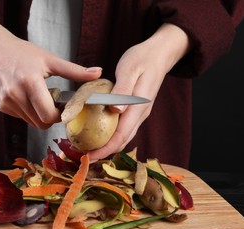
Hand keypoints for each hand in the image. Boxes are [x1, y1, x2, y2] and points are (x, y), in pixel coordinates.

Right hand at [0, 0, 101, 128]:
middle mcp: (15, 94)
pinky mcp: (1, 105)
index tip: (63, 107)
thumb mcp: (49, 59)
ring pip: (31, 122)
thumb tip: (97, 72)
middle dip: (51, 117)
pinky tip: (26, 96)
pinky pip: (21, 116)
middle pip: (41, 123)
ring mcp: (6, 102)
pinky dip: (28, 111)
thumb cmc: (21, 52)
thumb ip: (74, 70)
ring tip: (39, 96)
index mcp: (30, 82)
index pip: (48, 116)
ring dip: (39, 114)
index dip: (60, 116)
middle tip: (53, 102)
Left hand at [88, 23, 190, 160]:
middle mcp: (140, 114)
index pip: (122, 135)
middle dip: (104, 152)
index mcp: (139, 106)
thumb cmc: (142, 58)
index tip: (89, 156)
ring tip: (88, 149)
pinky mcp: (135, 111)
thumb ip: (123, 89)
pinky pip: (123, 128)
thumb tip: (115, 110)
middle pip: (122, 140)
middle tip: (84, 158)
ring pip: (123, 137)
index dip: (105, 149)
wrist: (159, 54)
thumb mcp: (130, 69)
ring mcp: (139, 114)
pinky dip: (110, 136)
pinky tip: (98, 135)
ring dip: (107, 146)